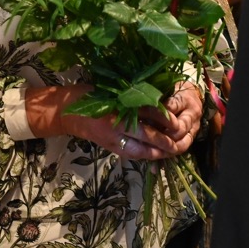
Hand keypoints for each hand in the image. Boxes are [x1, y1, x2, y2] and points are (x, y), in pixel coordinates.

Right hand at [24, 85, 196, 160]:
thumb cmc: (90, 95)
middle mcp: (118, 130)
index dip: (167, 123)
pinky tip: (157, 151)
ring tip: (173, 149)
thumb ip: (136, 100)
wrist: (67, 112)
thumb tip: (162, 105)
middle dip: (167, 143)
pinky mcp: (112, 148)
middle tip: (181, 141)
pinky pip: (135, 155)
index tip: (179, 122)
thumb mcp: (115, 92)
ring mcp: (114, 142)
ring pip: (144, 152)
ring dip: (160, 152)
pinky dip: (148, 155)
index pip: (150, 118)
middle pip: (150, 140)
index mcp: (119, 112)